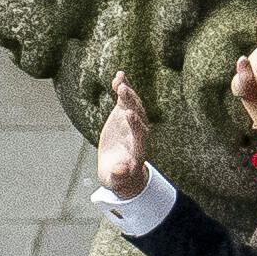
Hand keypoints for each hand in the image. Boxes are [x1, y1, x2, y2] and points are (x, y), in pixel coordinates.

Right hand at [89, 78, 151, 203]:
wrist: (120, 169)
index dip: (135, 124)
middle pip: (139, 115)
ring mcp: (132, 121)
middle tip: (123, 91)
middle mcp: (139, 132)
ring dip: (128, 92)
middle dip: (132, 103)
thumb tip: (121, 170)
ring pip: (133, 104)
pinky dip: (122, 88)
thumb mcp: (116, 180)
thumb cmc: (117, 177)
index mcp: (139, 148)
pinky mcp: (124, 114)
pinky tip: (118, 76)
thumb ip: (119, 175)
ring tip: (120, 80)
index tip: (129, 115)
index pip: (140, 134)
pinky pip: (125, 100)